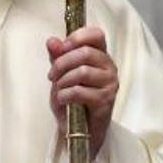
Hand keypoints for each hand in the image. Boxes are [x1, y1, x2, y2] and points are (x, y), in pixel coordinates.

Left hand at [47, 27, 118, 158]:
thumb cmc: (72, 98)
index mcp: (100, 56)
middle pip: (85, 52)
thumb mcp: (60, 73)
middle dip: (61, 63)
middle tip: (52, 75)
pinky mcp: (106, 101)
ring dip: (63, 81)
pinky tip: (63, 100)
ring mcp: (110, 84)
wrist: (78, 128)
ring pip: (82, 71)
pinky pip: (80, 91)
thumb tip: (52, 41)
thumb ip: (57, 56)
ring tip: (58, 89)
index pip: (96, 35)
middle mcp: (109, 67)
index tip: (62, 47)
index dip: (77, 37)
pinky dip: (65, 95)